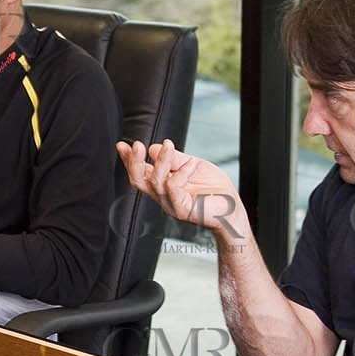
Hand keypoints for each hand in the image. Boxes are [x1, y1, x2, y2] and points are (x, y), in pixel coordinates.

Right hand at [117, 139, 247, 239]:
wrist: (232, 209)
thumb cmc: (213, 189)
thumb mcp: (192, 165)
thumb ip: (175, 158)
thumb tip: (154, 147)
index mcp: (162, 185)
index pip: (140, 173)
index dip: (129, 160)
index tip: (122, 145)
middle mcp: (163, 196)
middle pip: (138, 181)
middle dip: (133, 162)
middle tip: (136, 145)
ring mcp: (171, 204)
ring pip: (156, 182)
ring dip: (161, 161)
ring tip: (169, 145)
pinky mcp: (182, 210)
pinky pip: (174, 187)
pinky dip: (182, 172)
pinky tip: (192, 164)